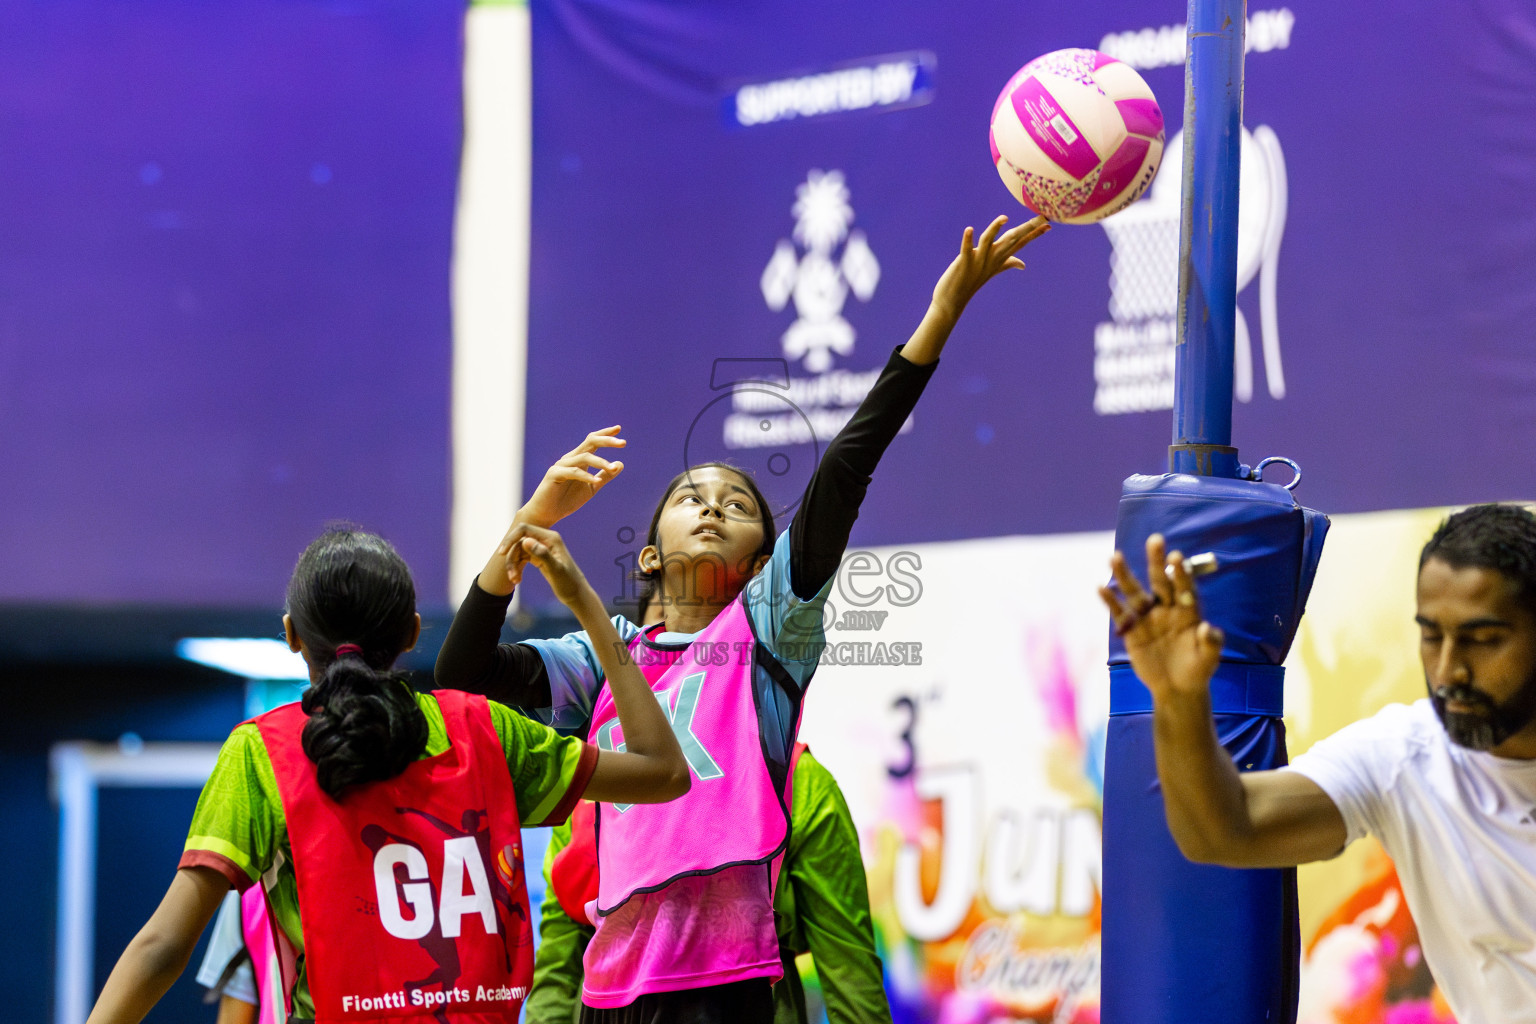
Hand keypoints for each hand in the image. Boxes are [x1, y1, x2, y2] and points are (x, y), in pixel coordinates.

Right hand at [504, 522, 596, 610]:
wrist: (575, 594)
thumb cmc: (568, 582)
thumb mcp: (556, 570)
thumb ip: (542, 554)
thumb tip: (525, 541)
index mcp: (551, 538)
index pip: (524, 529)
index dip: (511, 539)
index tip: (501, 553)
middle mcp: (545, 540)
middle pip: (519, 541)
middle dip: (511, 558)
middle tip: (512, 576)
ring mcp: (541, 547)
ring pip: (518, 550)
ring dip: (512, 565)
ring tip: (515, 580)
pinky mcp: (538, 557)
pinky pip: (521, 557)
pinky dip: (516, 567)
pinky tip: (517, 580)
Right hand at [516, 426, 625, 529]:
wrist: (546, 514)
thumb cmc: (567, 500)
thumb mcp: (592, 488)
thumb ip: (605, 475)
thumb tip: (620, 463)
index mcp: (578, 459)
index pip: (592, 441)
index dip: (605, 434)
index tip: (618, 428)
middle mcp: (570, 458)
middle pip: (590, 443)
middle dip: (607, 441)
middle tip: (623, 443)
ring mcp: (561, 465)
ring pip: (584, 457)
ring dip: (600, 462)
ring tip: (612, 469)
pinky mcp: (554, 475)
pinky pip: (573, 472)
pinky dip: (586, 476)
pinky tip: (597, 481)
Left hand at [929, 214, 1049, 320]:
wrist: (952, 301)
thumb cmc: (971, 283)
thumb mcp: (992, 270)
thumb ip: (1008, 264)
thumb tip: (1023, 265)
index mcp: (999, 258)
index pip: (1020, 243)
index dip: (1034, 234)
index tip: (1049, 224)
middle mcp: (992, 259)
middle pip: (1011, 240)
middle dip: (1026, 229)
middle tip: (1042, 217)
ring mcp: (978, 262)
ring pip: (989, 242)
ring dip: (995, 229)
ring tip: (1004, 218)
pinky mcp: (964, 263)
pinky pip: (966, 250)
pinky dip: (967, 240)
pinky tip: (969, 229)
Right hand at [1098, 535, 1222, 698]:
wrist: (1177, 687)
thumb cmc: (1197, 669)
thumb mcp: (1208, 659)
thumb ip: (1210, 643)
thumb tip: (1207, 628)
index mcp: (1188, 611)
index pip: (1184, 588)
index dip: (1181, 574)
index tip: (1176, 557)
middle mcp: (1167, 608)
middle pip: (1160, 581)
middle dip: (1156, 561)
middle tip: (1155, 540)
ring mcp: (1148, 617)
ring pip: (1135, 591)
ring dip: (1125, 574)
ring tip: (1115, 556)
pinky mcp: (1131, 629)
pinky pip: (1119, 612)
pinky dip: (1110, 601)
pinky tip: (1100, 587)